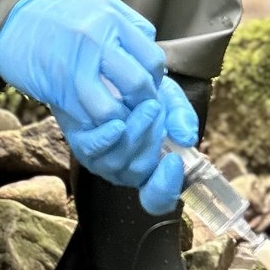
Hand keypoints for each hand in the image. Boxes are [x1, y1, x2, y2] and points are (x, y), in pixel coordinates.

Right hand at [0, 0, 166, 118]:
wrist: (9, 23)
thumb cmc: (55, 15)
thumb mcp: (96, 5)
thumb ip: (128, 22)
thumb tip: (151, 45)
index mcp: (111, 18)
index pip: (153, 59)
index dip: (155, 79)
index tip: (145, 85)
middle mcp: (96, 39)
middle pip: (139, 85)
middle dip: (142, 103)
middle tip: (135, 105)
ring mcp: (75, 65)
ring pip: (114, 109)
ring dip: (119, 120)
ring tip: (116, 115)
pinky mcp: (57, 87)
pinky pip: (87, 116)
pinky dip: (95, 123)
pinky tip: (92, 114)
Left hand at [64, 73, 198, 213]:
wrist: (111, 70)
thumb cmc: (144, 92)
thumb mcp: (171, 101)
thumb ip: (183, 118)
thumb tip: (186, 139)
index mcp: (150, 169)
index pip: (157, 199)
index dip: (166, 187)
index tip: (174, 160)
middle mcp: (124, 170)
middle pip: (140, 173)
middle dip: (154, 140)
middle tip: (158, 108)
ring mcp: (102, 160)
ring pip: (119, 162)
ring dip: (138, 132)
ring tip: (149, 104)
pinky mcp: (82, 144)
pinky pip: (93, 150)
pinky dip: (107, 138)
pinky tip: (118, 123)